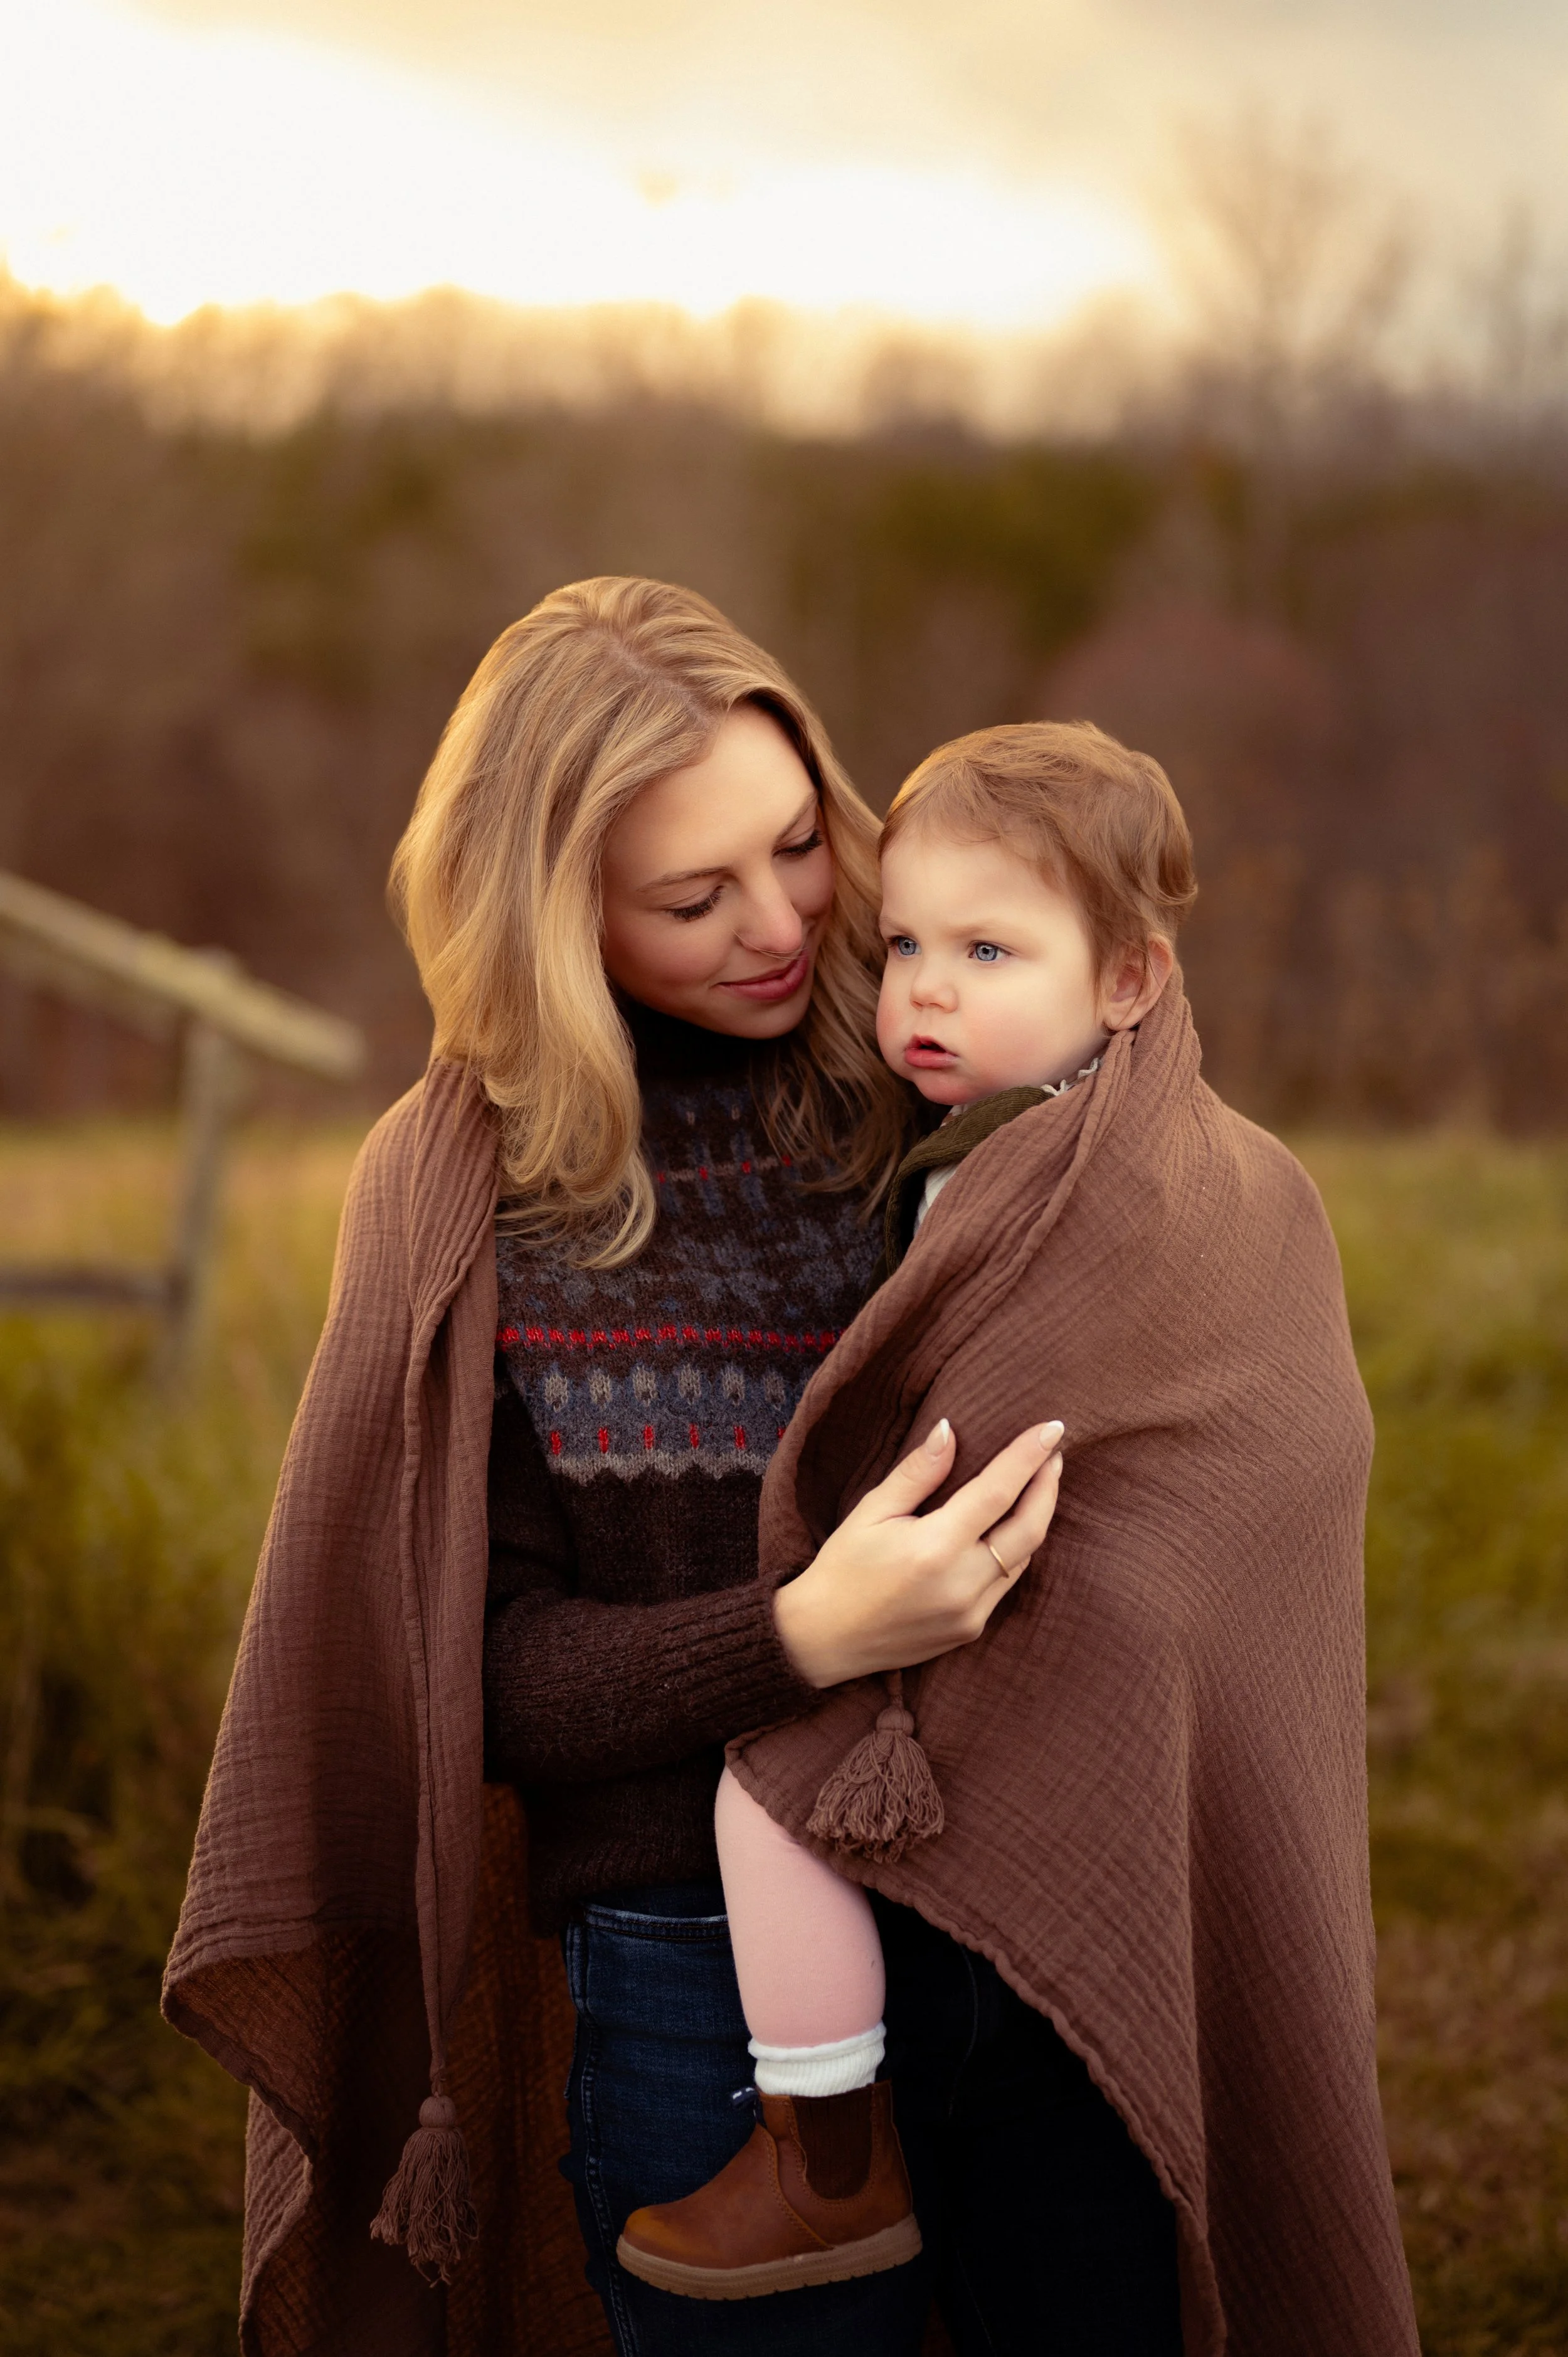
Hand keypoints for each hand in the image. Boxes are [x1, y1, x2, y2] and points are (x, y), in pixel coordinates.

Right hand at [772, 1417, 1064, 1689]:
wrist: (823, 1640)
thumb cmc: (842, 1568)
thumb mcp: (870, 1512)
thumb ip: (916, 1472)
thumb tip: (950, 1429)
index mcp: (934, 1548)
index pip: (998, 1492)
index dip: (1028, 1457)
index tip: (1052, 1427)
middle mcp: (961, 1584)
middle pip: (1029, 1528)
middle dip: (1047, 1486)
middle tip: (1052, 1453)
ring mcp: (971, 1612)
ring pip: (1024, 1557)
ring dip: (1036, 1517)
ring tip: (1037, 1483)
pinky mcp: (971, 1629)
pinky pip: (1007, 1582)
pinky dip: (1016, 1549)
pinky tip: (1009, 1526)